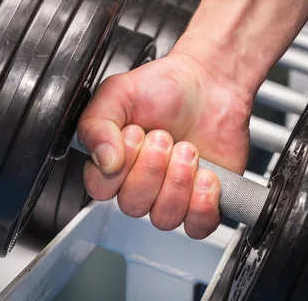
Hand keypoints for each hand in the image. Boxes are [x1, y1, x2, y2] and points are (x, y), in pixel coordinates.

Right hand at [78, 50, 252, 238]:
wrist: (209, 81)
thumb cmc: (165, 87)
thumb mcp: (118, 93)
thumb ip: (97, 124)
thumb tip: (103, 160)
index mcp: (112, 161)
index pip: (100, 188)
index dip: (118, 167)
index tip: (133, 134)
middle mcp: (140, 182)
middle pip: (133, 205)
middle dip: (152, 168)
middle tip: (164, 137)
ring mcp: (171, 194)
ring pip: (164, 218)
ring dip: (178, 181)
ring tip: (187, 150)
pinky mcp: (202, 201)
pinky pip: (197, 226)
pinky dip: (202, 204)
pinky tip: (205, 175)